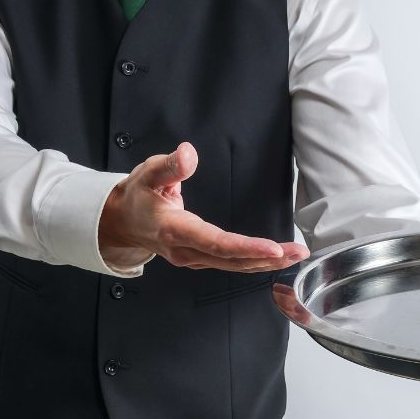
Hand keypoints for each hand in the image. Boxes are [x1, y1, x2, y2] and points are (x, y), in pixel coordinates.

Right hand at [98, 142, 309, 272]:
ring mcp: (193, 258)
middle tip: (299, 251)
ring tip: (296, 254)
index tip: (273, 248)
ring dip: (267, 262)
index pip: (216, 242)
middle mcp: (186, 250)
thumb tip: (189, 152)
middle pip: (232, 259)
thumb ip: (171, 165)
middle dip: (268, 258)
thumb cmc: (137, 196)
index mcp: (175, 230)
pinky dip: (255, 262)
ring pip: (234, 266)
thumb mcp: (148, 173)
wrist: (121, 221)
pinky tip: (275, 258)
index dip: (246, 247)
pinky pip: (231, 264)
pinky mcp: (200, 259)